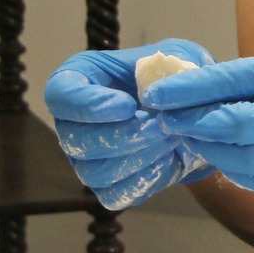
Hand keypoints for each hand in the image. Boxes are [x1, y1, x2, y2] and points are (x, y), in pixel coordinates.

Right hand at [43, 40, 213, 209]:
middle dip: (122, 136)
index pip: (60, 93)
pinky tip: (167, 160)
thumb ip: (171, 67)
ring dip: (138, 157)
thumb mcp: (180, 57)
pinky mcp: (105, 186)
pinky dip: (144, 180)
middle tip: (159, 126)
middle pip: (75, 140)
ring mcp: (85, 158)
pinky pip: (114, 195)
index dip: (87, 104)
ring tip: (170, 139)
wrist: (193, 114)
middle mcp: (72, 121)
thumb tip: (161, 89)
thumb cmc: (175, 76)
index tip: (127, 106)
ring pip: (95, 172)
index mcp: (80, 78)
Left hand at [142, 43, 253, 201]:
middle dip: (198, 127)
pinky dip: (245, 174)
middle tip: (170, 119)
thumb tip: (208, 88)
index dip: (193, 93)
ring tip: (195, 140)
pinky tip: (230, 161)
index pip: (238, 86)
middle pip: (241, 133)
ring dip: (217, 154)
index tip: (158, 95)